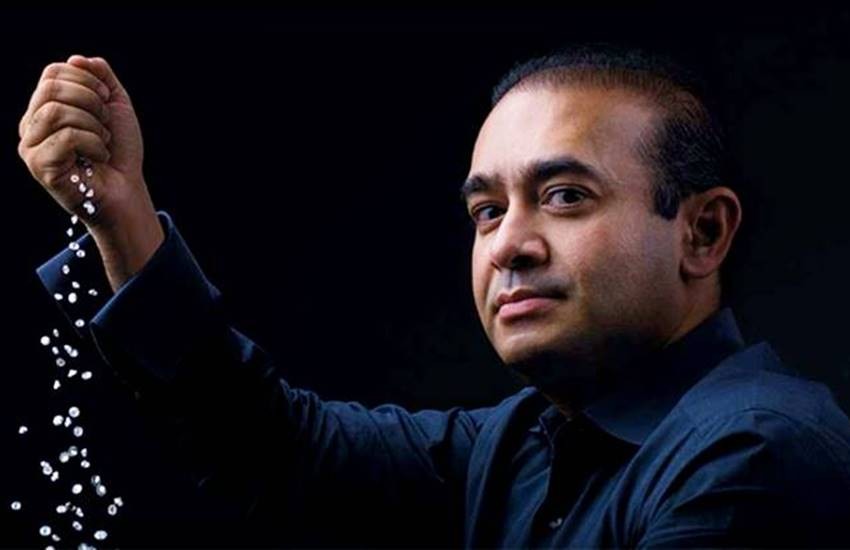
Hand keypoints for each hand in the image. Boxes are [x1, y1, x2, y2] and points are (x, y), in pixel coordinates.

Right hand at [18, 55, 163, 290]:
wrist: (127, 190)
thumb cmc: (119, 152)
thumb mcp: (115, 105)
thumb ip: (101, 77)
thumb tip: (77, 59)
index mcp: (44, 108)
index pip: (52, 73)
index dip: (86, 80)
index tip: (106, 101)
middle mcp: (31, 125)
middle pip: (51, 87)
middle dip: (90, 100)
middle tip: (105, 122)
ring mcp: (31, 146)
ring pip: (55, 110)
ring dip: (93, 124)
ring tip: (103, 142)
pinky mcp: (39, 166)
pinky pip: (65, 136)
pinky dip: (93, 143)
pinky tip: (99, 157)